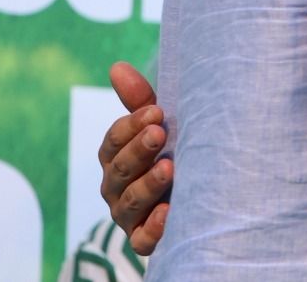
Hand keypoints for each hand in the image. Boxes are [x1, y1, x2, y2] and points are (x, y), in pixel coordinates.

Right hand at [98, 62, 171, 255]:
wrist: (192, 201)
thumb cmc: (174, 153)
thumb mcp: (161, 127)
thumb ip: (141, 101)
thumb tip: (117, 66)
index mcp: (117, 158)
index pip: (113, 141)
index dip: (130, 126)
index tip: (156, 111)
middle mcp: (117, 188)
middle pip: (119, 170)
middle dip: (138, 151)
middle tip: (160, 134)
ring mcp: (129, 216)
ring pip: (130, 203)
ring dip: (147, 186)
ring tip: (170, 170)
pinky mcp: (145, 240)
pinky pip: (143, 239)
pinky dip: (154, 227)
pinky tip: (170, 213)